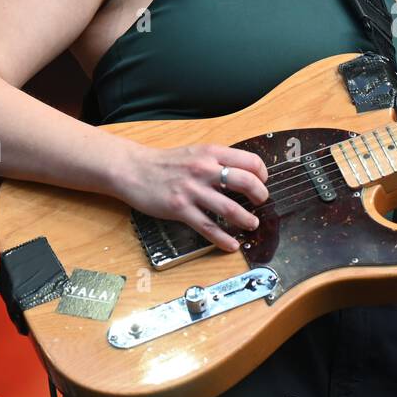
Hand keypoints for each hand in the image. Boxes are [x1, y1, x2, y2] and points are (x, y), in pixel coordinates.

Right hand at [112, 143, 268, 252]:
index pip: (249, 161)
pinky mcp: (180, 209)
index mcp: (211, 153)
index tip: (262, 182)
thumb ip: (217, 161)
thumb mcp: (195, 152)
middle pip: (246, 182)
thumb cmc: (165, 162)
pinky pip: (208, 227)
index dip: (262, 174)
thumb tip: (242, 174)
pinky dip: (223, 238)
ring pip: (229, 208)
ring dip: (246, 219)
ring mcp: (192, 190)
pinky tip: (231, 244)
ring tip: (251, 224)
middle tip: (261, 203)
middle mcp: (204, 169)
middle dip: (260, 195)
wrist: (133, 169)